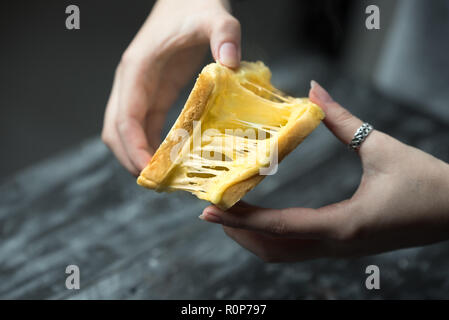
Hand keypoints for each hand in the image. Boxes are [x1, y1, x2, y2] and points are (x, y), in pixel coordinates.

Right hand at [102, 0, 240, 174]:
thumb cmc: (194, 6)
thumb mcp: (214, 16)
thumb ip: (224, 35)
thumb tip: (230, 63)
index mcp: (138, 68)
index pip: (125, 117)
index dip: (134, 147)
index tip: (151, 171)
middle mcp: (131, 82)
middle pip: (115, 131)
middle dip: (131, 159)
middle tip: (158, 183)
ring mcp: (138, 89)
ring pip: (123, 131)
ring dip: (137, 156)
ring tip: (163, 179)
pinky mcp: (151, 93)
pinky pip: (141, 125)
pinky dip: (148, 145)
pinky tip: (167, 159)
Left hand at [200, 81, 448, 261]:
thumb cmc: (427, 182)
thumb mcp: (382, 147)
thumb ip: (343, 120)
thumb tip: (314, 91)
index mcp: (343, 224)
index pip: (278, 226)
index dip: (240, 219)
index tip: (208, 211)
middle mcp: (336, 245)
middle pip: (271, 249)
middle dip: (237, 232)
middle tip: (211, 211)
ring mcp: (339, 250)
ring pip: (282, 254)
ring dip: (252, 238)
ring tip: (229, 215)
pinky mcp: (344, 246)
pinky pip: (297, 249)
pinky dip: (272, 238)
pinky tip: (262, 220)